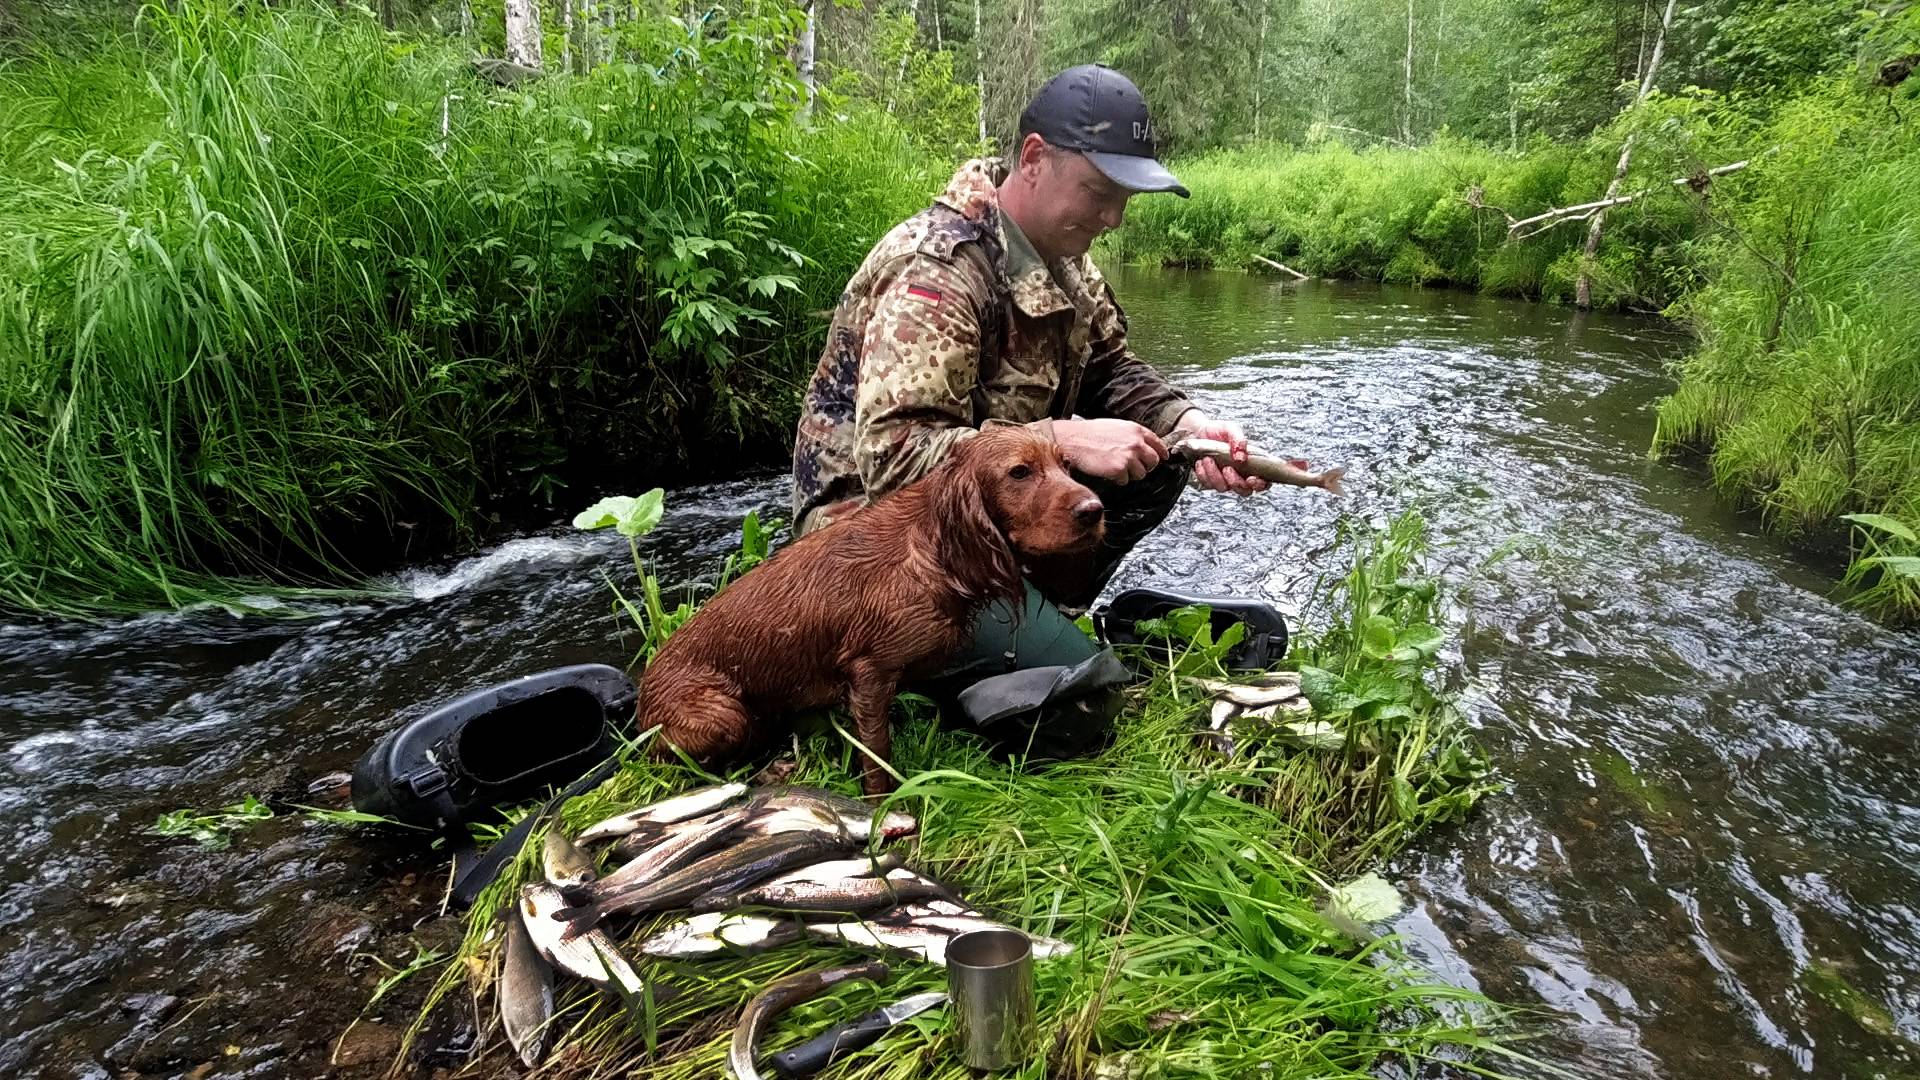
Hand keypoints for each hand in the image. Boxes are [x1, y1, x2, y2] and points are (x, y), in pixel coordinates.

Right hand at [1048, 418, 1165, 483]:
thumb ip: (1131, 435)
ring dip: (1129, 474)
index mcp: (1136, 430)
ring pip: (1141, 474)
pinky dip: (1117, 479)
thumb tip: (1142, 445)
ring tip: (1115, 467)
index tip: (1162, 458)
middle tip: (1132, 467)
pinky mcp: (1119, 469)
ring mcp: (1128, 456)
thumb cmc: (1089, 433)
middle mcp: (1136, 443)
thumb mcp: (1115, 426)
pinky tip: (1107, 471)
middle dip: (1145, 466)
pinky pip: (1125, 481)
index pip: (1158, 444)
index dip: (1160, 453)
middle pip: (1153, 461)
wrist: (1073, 440)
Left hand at [1173, 410, 1268, 495]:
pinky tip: (1201, 462)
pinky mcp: (1210, 481)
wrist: (1198, 432)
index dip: (1260, 484)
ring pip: (1223, 488)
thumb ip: (1239, 440)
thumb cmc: (1219, 431)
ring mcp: (1225, 480)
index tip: (1251, 478)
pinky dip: (1203, 474)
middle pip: (1244, 491)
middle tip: (1227, 468)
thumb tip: (1242, 457)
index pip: (1263, 481)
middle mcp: (1240, 474)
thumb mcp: (1231, 429)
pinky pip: (1208, 484)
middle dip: (1235, 483)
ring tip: (1208, 459)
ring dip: (1215, 475)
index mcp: (1252, 463)